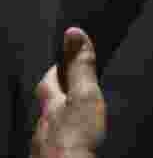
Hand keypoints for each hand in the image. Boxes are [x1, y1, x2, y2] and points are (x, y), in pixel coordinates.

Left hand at [32, 28, 105, 157]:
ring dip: (60, 119)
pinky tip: (72, 143)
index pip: (48, 81)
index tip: (62, 62)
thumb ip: (80, 67)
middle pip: (47, 104)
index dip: (55, 70)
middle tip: (70, 89)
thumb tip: (74, 34)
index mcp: (51, 103)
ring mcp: (44, 143)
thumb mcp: (84, 94)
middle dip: (58, 95)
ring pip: (49, 126)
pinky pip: (54, 145)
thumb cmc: (75, 137)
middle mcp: (43, 123)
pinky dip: (62, 140)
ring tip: (75, 117)